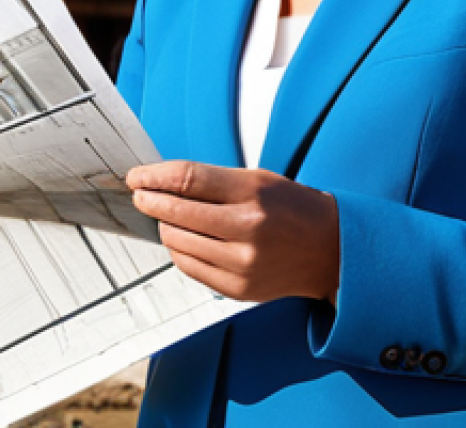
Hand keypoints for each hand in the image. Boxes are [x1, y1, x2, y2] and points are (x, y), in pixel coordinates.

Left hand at [127, 161, 338, 303]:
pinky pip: (189, 267)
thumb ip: (211, 181)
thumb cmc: (289, 207)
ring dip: (164, 226)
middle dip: (150, 201)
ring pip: (177, 241)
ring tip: (166, 216)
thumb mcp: (257, 179)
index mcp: (252, 193)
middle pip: (177, 212)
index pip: (188, 179)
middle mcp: (247, 228)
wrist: (329, 250)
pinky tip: (182, 238)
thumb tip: (160, 183)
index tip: (136, 176)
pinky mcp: (238, 288)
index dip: (154, 177)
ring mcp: (242, 263)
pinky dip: (178, 250)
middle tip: (140, 194)